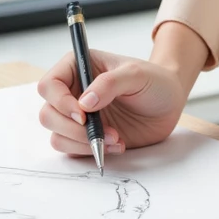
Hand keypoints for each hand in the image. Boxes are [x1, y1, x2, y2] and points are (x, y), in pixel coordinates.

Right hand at [36, 47, 191, 156]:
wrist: (170, 103)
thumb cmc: (154, 80)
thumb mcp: (136, 75)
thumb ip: (109, 83)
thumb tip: (84, 103)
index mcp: (79, 67)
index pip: (50, 84)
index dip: (60, 101)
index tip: (82, 114)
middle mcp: (73, 91)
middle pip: (48, 113)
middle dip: (72, 128)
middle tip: (100, 131)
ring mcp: (78, 116)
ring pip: (57, 135)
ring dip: (83, 142)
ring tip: (116, 139)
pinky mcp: (86, 136)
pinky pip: (72, 149)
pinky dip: (91, 151)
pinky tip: (116, 144)